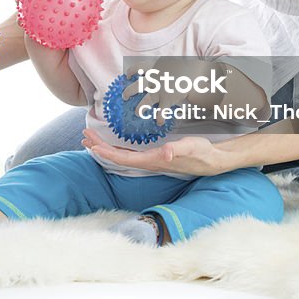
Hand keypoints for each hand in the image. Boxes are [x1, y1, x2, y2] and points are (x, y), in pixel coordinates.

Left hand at [82, 128, 226, 176]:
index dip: (107, 152)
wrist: (214, 160)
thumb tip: (165, 153)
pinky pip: (131, 153)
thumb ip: (177, 151)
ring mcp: (151, 161)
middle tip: (84, 136)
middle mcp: (149, 163)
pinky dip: (118, 148)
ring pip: (123, 155)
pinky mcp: (155, 157)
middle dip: (100, 147)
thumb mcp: (191, 148)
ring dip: (106, 148)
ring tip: (90, 140)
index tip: (92, 145)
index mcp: (153, 161)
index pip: (124, 158)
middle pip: (118, 157)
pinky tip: (112, 145)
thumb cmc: (202, 153)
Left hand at [122, 57, 215, 124]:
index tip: (127, 75)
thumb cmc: (183, 67)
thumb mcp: (170, 62)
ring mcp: (159, 90)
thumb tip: (157, 70)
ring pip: (145, 101)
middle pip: (136, 87)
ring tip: (137, 113)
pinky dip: (160, 117)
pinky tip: (159, 122)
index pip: (138, 67)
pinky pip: (161, 111)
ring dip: (140, 108)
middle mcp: (153, 79)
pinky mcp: (167, 99)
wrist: (194, 71)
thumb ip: (162, 67)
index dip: (131, 71)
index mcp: (154, 67)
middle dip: (128, 92)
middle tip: (125, 96)